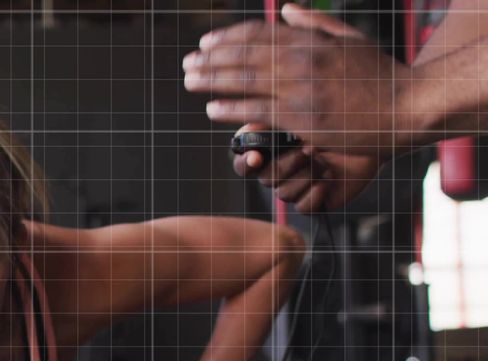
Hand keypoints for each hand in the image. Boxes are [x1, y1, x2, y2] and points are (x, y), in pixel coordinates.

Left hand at [185, 4, 415, 156]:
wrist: (405, 106)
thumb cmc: (378, 74)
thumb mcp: (350, 38)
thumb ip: (315, 23)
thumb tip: (285, 8)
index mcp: (311, 40)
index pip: (258, 34)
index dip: (226, 37)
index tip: (205, 42)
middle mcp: (302, 60)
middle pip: (244, 55)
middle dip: (211, 58)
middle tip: (188, 62)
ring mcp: (300, 88)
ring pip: (244, 81)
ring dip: (211, 79)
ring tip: (189, 80)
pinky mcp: (300, 116)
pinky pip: (256, 110)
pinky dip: (230, 107)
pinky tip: (211, 107)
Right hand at [233, 124, 382, 212]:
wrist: (374, 133)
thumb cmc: (339, 119)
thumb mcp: (301, 115)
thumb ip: (271, 120)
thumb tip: (246, 129)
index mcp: (274, 151)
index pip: (245, 164)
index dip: (246, 163)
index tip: (256, 157)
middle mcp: (283, 170)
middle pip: (265, 179)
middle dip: (287, 165)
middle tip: (308, 150)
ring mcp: (299, 187)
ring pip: (283, 194)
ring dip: (305, 176)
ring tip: (324, 162)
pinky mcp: (317, 201)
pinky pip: (303, 207)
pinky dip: (316, 193)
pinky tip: (329, 179)